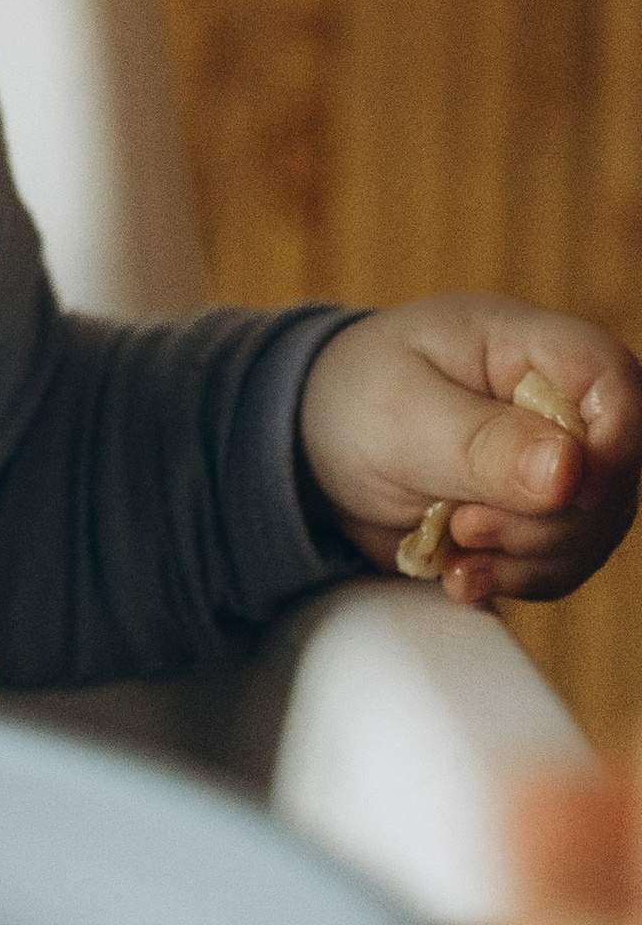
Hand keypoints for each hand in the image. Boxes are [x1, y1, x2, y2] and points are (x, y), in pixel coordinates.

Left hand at [299, 297, 641, 607]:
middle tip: (464, 523)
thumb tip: (572, 470)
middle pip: (614, 473)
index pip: (614, 382)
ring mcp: (557, 466)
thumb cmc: (353, 400)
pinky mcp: (538, 518)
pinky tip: (458, 572)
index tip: (557, 492)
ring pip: (594, 530)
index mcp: (529, 347)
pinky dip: (512, 578)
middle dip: (546, 521)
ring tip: (453, 544)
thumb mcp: (400, 413)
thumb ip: (483, 442)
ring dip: (526, 556)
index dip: (609, 444)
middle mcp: (560, 404)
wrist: (313, 449)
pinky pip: (560, 564)